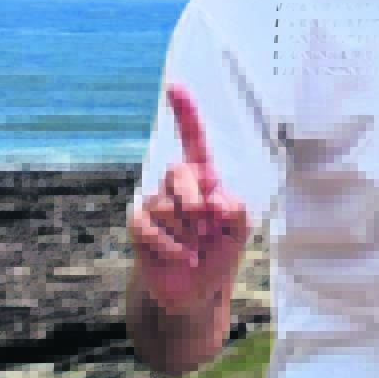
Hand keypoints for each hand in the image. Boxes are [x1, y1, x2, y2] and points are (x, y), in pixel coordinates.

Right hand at [127, 83, 251, 316]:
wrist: (193, 291)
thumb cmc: (219, 254)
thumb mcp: (239, 232)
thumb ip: (236, 210)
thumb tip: (215, 199)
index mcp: (205, 178)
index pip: (194, 140)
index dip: (186, 113)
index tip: (175, 86)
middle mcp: (178, 185)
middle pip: (179, 171)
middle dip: (194, 199)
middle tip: (206, 226)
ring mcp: (156, 203)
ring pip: (166, 205)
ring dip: (186, 233)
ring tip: (196, 251)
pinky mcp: (139, 225)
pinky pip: (147, 226)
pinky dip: (168, 245)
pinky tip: (181, 257)